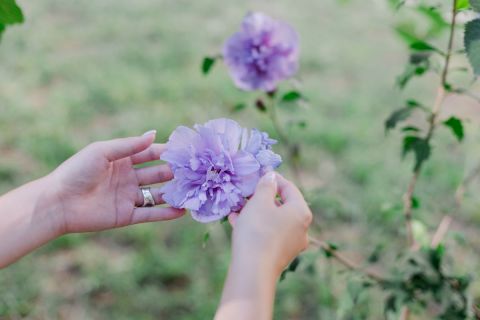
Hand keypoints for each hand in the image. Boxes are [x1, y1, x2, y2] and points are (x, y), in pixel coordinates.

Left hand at [48, 130, 184, 233]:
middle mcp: (129, 178)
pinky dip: (166, 213)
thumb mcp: (103, 151)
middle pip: (158, 174)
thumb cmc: (77, 171)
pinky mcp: (126, 216)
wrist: (58, 202)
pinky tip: (182, 211)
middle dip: (176, 172)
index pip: (151, 153)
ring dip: (174, 193)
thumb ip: (130, 145)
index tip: (187, 150)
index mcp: (122, 160)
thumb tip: (155, 133)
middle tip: (196, 171)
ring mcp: (128, 197)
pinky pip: (150, 214)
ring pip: (157, 195)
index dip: (168, 151)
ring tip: (193, 191)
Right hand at [215, 172, 311, 319]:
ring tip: (236, 208)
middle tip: (246, 193)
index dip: (273, 178)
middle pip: (281, 205)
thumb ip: (266, 185)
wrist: (253, 271)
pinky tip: (236, 222)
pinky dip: (255, 226)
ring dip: (255, 212)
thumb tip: (271, 176)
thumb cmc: (258, 230)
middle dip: (261, 198)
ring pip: (273, 220)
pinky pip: (268, 234)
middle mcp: (301, 228)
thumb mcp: (259, 202)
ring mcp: (291, 244)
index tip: (259, 173)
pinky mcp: (279, 255)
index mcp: (301, 212)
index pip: (289, 188)